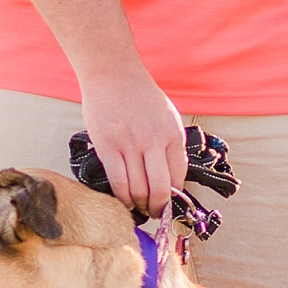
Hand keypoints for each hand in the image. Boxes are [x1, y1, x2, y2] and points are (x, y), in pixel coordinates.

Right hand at [80, 67, 186, 214]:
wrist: (113, 74)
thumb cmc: (140, 96)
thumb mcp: (167, 116)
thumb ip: (170, 144)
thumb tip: (171, 178)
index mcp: (173, 134)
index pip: (179, 176)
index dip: (173, 196)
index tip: (168, 204)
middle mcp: (154, 141)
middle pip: (160, 189)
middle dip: (157, 208)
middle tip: (152, 213)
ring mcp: (130, 145)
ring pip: (138, 189)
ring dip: (138, 205)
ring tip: (137, 207)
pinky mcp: (108, 147)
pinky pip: (117, 182)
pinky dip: (121, 197)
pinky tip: (122, 199)